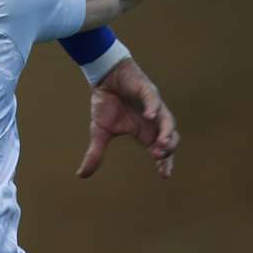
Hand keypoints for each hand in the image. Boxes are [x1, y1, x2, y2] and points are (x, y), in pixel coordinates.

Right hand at [77, 58, 178, 179]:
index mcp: (145, 132)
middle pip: (171, 138)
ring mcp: (153, 105)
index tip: (164, 175)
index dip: (165, 162)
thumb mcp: (99, 132)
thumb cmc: (107, 103)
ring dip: (166, 132)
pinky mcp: (147, 90)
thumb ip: (95, 153)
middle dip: (168, 149)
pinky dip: (153, 108)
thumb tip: (81, 175)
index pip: (161, 150)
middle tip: (158, 157)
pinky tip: (149, 116)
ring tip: (160, 144)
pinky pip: (154, 100)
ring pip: (168, 121)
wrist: (104, 77)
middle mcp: (153, 121)